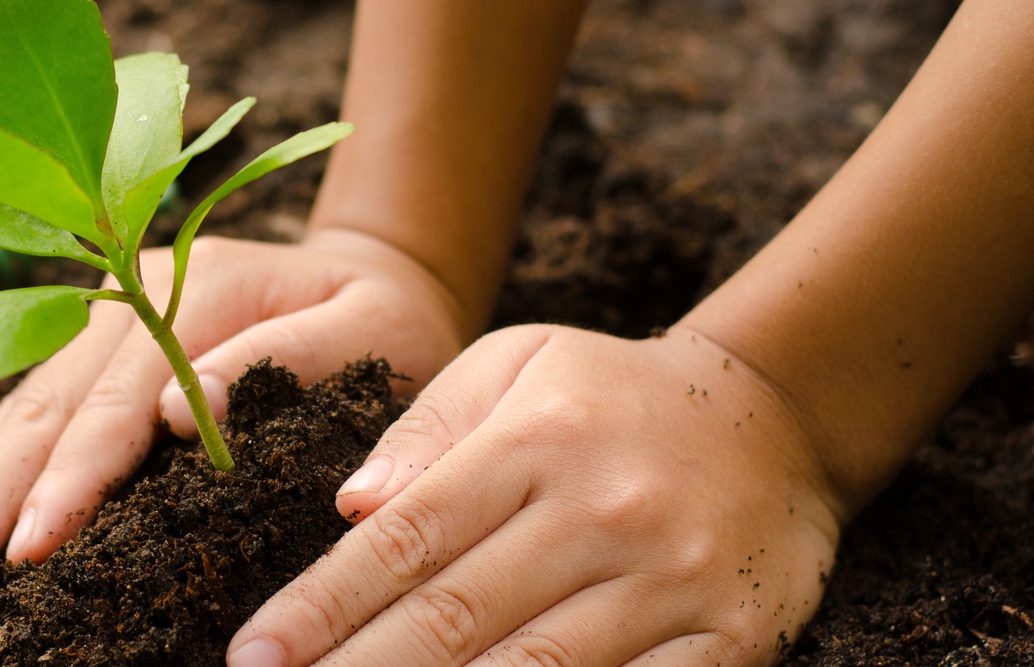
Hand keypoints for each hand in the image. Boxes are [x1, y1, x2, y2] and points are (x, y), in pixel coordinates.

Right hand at [0, 228, 475, 578]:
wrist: (379, 272)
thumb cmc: (388, 320)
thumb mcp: (372, 330)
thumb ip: (287, 358)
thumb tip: (181, 413)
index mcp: (197, 285)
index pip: (118, 399)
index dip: (71, 476)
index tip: (34, 543)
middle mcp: (130, 292)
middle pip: (46, 404)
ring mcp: (104, 316)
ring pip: (24, 409)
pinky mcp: (96, 347)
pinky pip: (34, 412)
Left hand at [227, 324, 848, 666]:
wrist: (779, 414)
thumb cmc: (610, 396)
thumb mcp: (517, 365)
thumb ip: (427, 431)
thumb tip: (350, 507)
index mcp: (535, 441)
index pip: (405, 540)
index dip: (320, 607)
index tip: (254, 655)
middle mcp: (600, 512)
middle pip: (455, 618)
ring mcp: (669, 582)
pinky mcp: (728, 637)